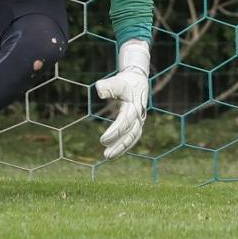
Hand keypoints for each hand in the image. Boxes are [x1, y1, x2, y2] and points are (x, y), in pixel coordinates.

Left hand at [95, 40, 150, 158]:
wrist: (138, 82)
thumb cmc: (126, 82)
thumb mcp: (117, 81)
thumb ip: (108, 86)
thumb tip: (98, 90)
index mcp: (134, 107)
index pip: (124, 123)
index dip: (114, 132)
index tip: (102, 140)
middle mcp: (138, 117)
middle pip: (130, 134)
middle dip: (119, 145)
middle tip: (106, 155)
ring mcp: (139, 122)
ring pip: (132, 138)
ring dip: (121, 148)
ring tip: (107, 156)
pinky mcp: (136, 125)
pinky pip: (131, 138)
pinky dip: (124, 146)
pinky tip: (114, 152)